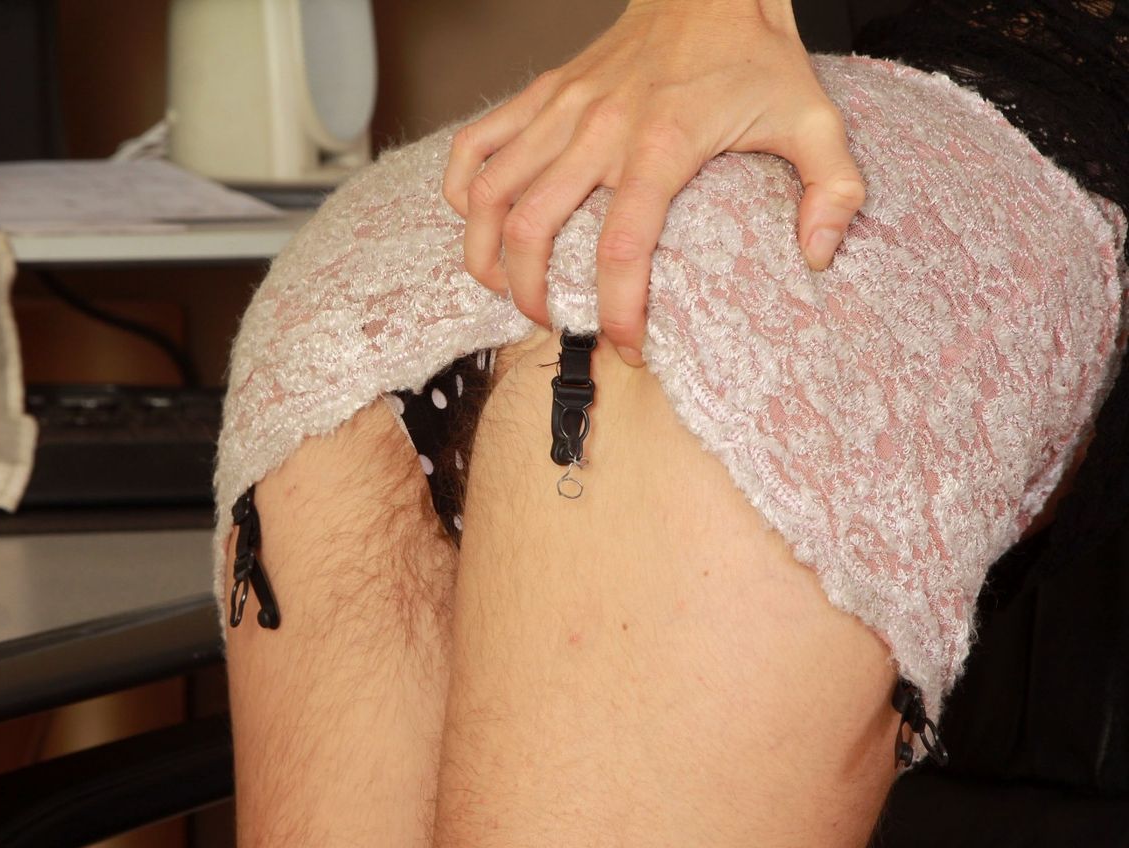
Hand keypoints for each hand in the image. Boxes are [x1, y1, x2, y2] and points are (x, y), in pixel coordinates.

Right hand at [441, 0, 865, 365]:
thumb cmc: (753, 55)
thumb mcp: (814, 120)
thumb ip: (831, 191)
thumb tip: (820, 254)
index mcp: (660, 145)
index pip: (621, 249)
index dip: (618, 312)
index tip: (625, 346)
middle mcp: (597, 130)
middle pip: (531, 231)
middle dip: (533, 295)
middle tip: (555, 322)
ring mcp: (559, 110)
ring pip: (490, 194)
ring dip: (484, 255)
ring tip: (503, 289)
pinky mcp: (540, 94)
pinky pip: (475, 144)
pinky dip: (462, 190)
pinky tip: (477, 222)